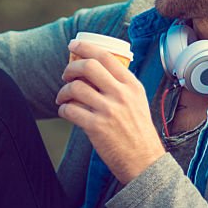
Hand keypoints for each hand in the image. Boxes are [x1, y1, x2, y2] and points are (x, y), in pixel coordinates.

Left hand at [56, 40, 164, 184]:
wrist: (144, 162)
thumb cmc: (138, 133)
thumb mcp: (137, 102)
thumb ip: (121, 86)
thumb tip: (97, 71)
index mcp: (132, 85)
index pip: (106, 56)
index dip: (85, 47)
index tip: (73, 45)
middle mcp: (121, 94)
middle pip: (88, 66)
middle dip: (70, 68)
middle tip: (65, 74)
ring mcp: (108, 110)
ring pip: (75, 87)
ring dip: (63, 91)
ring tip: (63, 98)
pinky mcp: (96, 127)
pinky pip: (70, 110)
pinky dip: (63, 109)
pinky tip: (66, 111)